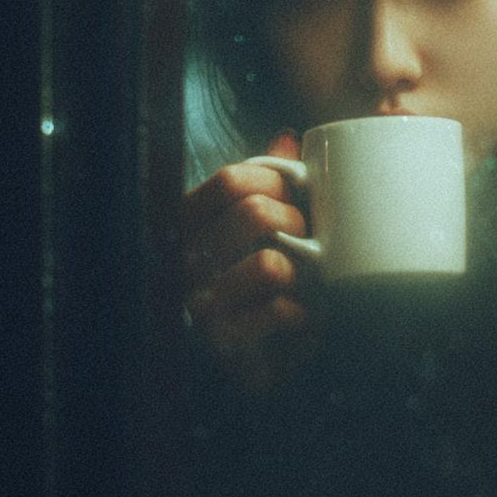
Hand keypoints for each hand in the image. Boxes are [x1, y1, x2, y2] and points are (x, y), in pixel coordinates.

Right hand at [182, 132, 320, 392]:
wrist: (260, 360)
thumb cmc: (263, 279)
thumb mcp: (264, 225)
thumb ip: (270, 183)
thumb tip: (289, 136)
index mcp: (192, 224)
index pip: (229, 180)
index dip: (273, 179)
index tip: (297, 192)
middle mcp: (188, 262)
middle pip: (254, 213)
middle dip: (295, 220)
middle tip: (308, 234)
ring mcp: (204, 306)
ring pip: (270, 264)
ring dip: (303, 267)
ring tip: (306, 277)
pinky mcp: (229, 347)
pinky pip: (281, 312)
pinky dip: (304, 310)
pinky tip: (303, 315)